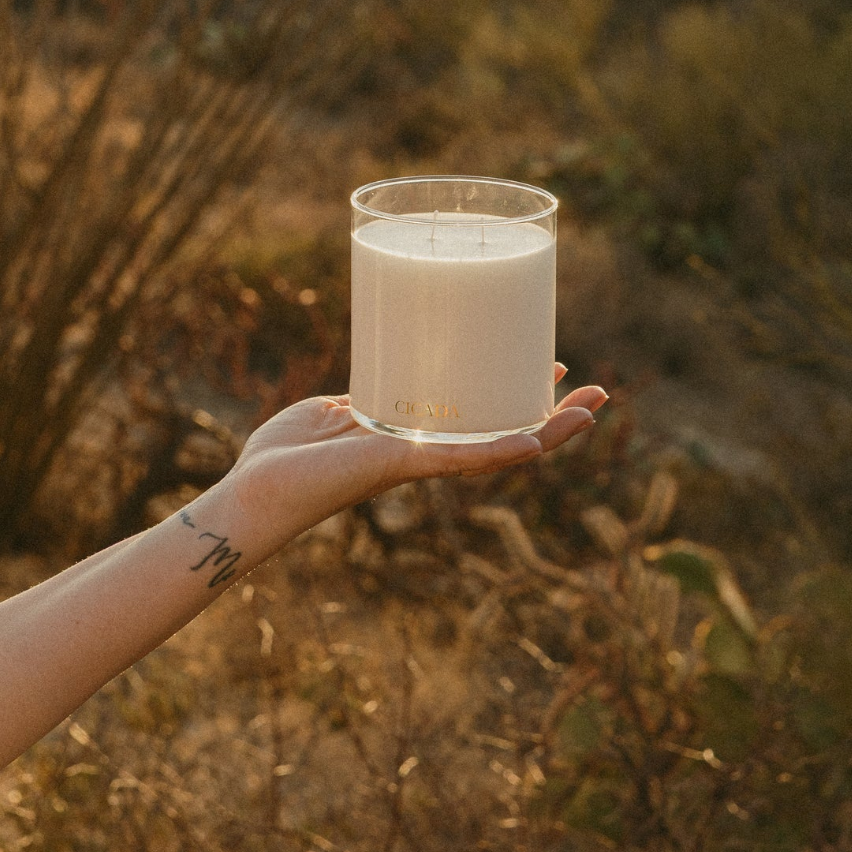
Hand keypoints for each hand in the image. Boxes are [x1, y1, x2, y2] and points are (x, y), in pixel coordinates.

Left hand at [228, 365, 607, 536]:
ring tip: (591, 408)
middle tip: (595, 392)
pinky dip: (504, 450)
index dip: (519, 397)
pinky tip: (540, 440)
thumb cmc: (287, 455)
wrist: (257, 488)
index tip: (548, 367)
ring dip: (550, 432)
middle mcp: (427, 452)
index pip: (481, 417)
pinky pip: (464, 459)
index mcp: (414, 437)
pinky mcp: (403, 463)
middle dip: (553, 416)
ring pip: (500, 447)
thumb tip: (386, 362)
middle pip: (504, 432)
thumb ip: (366, 395)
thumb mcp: (336, 409)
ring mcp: (420, 460)